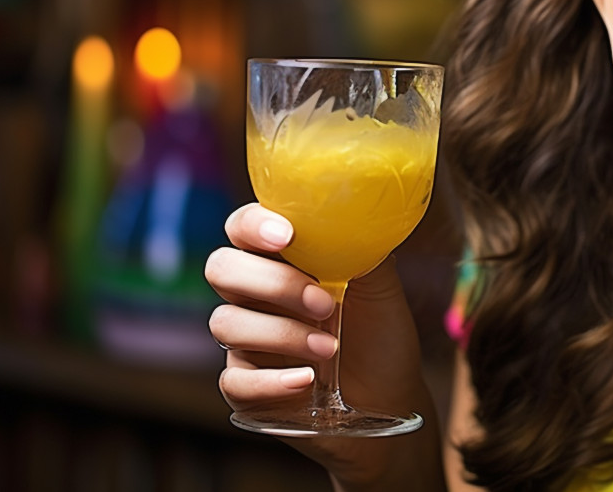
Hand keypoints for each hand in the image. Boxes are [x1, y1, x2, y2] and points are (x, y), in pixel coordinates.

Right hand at [205, 203, 443, 488]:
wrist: (391, 396)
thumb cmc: (380, 334)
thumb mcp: (381, 289)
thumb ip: (363, 252)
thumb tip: (359, 216)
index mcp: (283, 260)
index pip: (244, 226)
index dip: (253, 225)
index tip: (286, 236)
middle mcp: (256, 294)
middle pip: (221, 269)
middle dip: (272, 284)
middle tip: (324, 304)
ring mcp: (247, 340)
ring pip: (225, 323)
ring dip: (281, 334)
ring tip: (329, 349)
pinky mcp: (246, 385)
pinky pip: (234, 380)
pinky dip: (270, 382)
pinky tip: (306, 381)